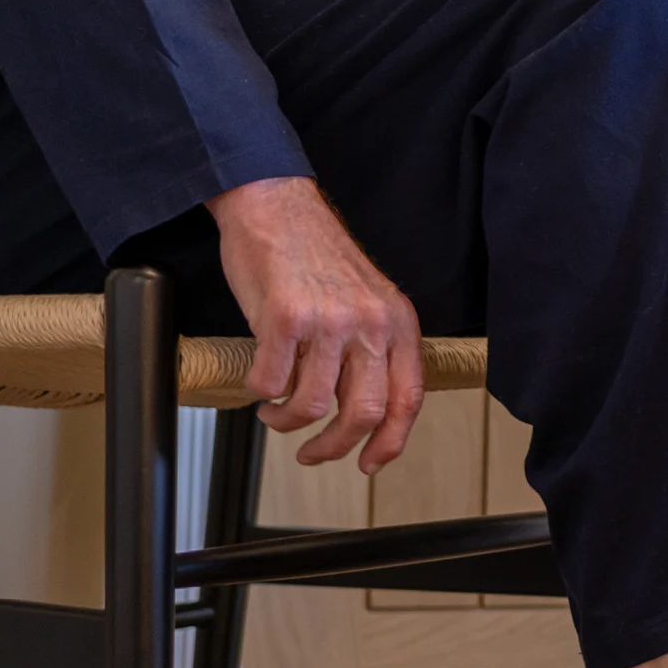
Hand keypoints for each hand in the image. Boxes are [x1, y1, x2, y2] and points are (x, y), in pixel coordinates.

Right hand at [207, 176, 422, 473]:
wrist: (275, 205)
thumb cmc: (314, 253)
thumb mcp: (366, 299)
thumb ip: (372, 347)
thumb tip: (365, 408)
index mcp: (396, 321)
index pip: (408, 397)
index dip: (391, 441)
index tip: (371, 462)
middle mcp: (369, 323)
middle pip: (364, 412)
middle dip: (336, 446)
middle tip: (314, 454)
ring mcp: (328, 321)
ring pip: (314, 405)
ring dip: (288, 422)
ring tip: (276, 413)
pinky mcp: (285, 318)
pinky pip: (272, 382)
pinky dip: (261, 394)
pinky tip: (259, 386)